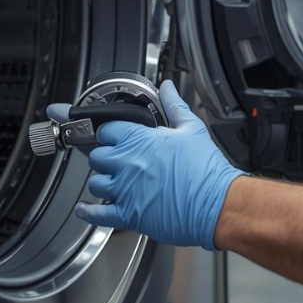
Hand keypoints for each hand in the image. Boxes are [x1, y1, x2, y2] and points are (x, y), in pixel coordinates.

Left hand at [72, 80, 243, 249]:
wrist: (217, 204)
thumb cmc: (206, 169)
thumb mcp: (191, 128)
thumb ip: (173, 105)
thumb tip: (167, 88)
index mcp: (140, 139)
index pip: (107, 130)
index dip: (110, 133)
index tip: (112, 135)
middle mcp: (128, 164)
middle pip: (96, 156)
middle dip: (104, 156)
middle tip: (115, 158)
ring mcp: (126, 190)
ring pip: (95, 183)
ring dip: (101, 181)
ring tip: (111, 180)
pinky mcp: (129, 215)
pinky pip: (99, 214)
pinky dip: (88, 211)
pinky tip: (85, 209)